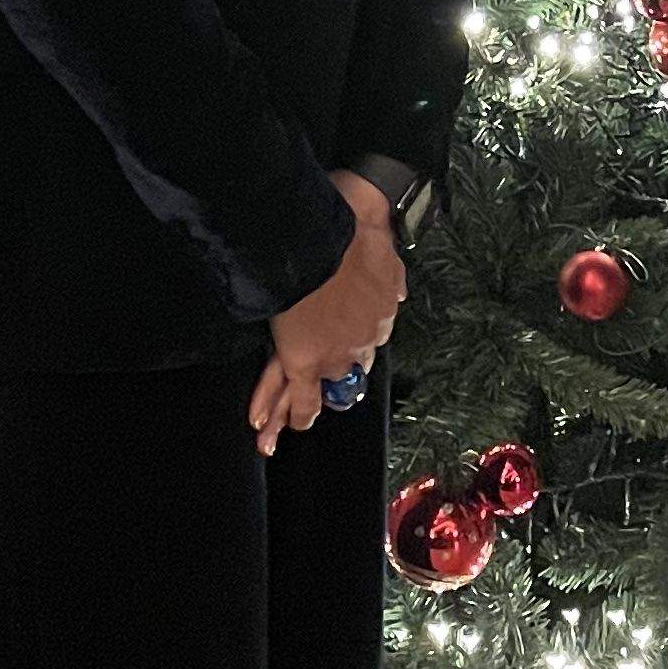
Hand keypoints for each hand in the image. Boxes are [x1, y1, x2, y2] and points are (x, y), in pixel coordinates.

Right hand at [252, 171, 404, 456]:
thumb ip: (390, 275)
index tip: (344, 343)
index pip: (366, 339)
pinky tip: (270, 429)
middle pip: (344, 373)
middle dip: (333, 387)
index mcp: (379, 314)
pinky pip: (293, 393)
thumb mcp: (385, 249)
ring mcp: (330, 353)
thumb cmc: (355, 230)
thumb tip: (398, 294)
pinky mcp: (302, 358)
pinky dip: (285, 412)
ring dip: (293, 414)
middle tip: (323, 404)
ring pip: (312, 392)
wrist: (329, 234)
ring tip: (276, 438)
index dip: (353, 343)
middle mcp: (359, 342)